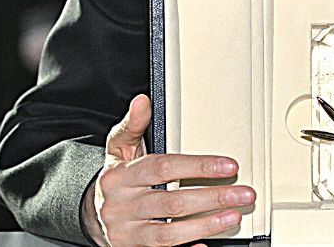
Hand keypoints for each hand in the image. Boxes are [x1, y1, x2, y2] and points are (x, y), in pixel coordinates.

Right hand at [83, 95, 255, 246]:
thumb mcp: (118, 149)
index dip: (198, 167)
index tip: (228, 166)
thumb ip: (133, 126)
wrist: (91, 215)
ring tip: (233, 216)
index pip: (162, 169)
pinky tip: (206, 246)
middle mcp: (122, 206)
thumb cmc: (117, 178)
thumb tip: (142, 101)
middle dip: (211, 198)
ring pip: (168, 234)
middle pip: (171, 203)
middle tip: (242, 194)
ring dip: (204, 225)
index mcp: (121, 177)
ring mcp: (127, 232)